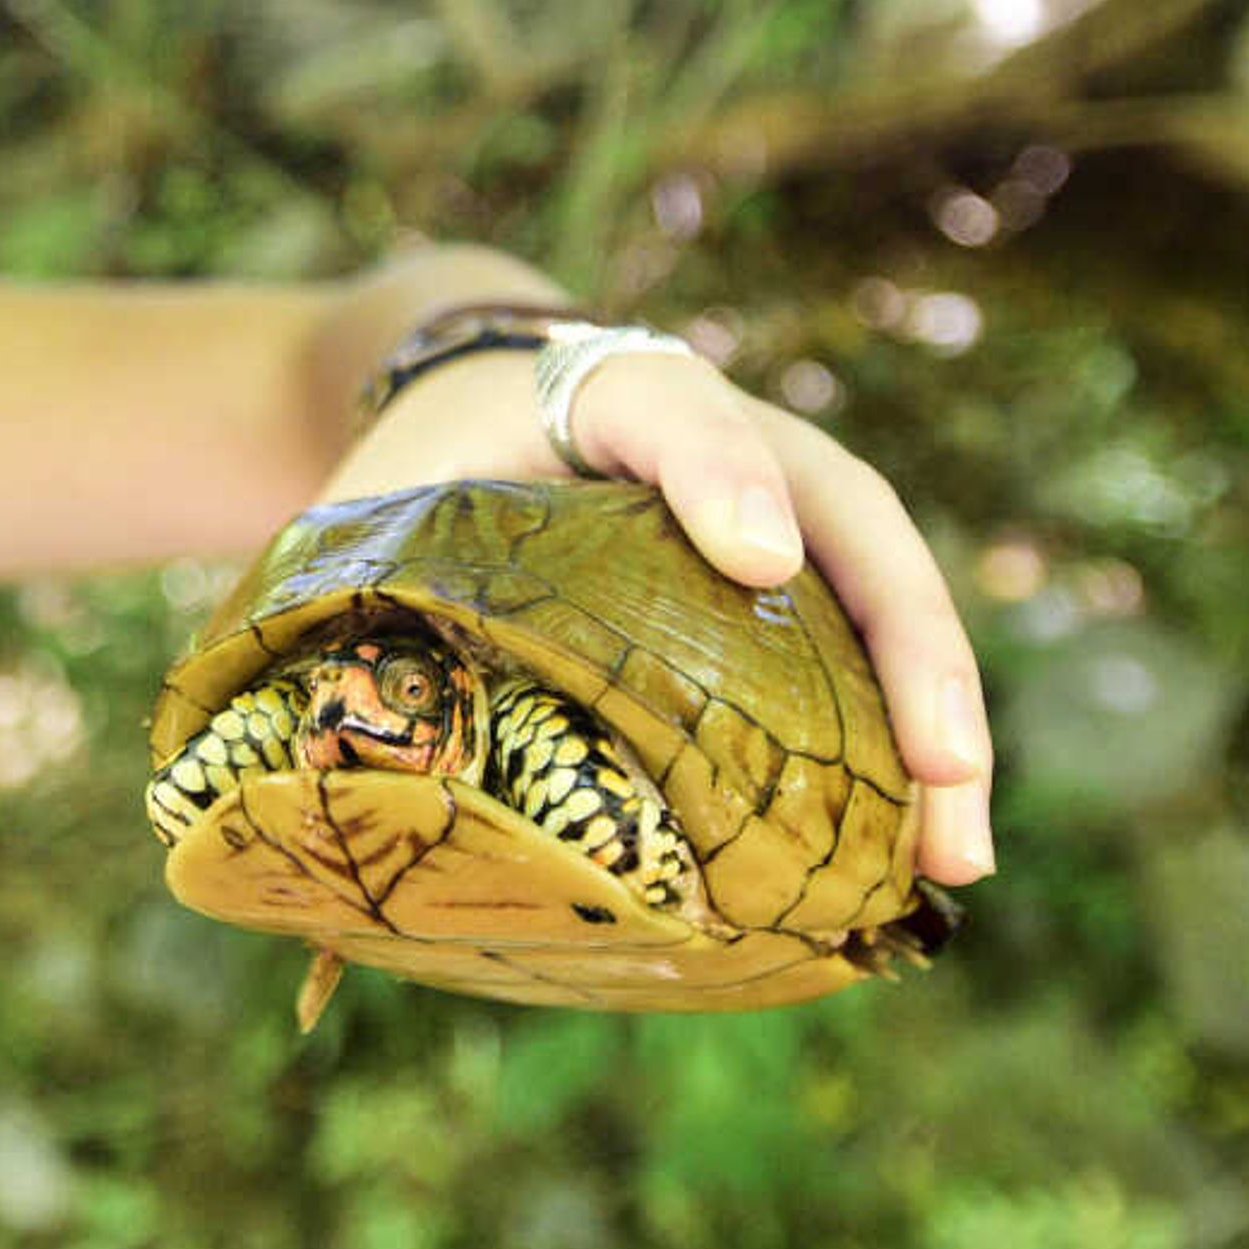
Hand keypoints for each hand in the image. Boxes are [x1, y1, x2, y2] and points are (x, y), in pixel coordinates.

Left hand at [319, 339, 997, 883]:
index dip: (720, 472)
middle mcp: (723, 433)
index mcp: (597, 392)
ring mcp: (779, 497)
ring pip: (884, 585)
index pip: (669, 407)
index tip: (758, 558)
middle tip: (941, 771)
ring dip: (937, 718)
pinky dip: (904, 745)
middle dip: (902, 639)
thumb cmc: (413, 471)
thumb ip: (341, 593)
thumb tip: (292, 768)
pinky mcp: (797, 576)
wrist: (466, 408)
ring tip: (955, 856)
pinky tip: (922, 855)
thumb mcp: (368, 508)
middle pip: (842, 504)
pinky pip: (870, 647)